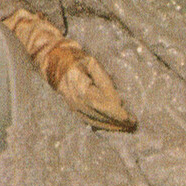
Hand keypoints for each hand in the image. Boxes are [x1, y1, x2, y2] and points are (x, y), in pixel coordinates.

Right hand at [2, 7, 135, 131]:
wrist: (52, 60)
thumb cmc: (74, 58)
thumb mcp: (91, 63)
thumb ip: (104, 81)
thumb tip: (117, 99)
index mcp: (81, 89)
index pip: (103, 106)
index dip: (117, 113)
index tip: (130, 118)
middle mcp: (76, 102)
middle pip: (100, 117)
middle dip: (118, 123)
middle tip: (133, 126)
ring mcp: (73, 107)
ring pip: (95, 121)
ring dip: (111, 126)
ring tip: (126, 128)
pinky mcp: (73, 108)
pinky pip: (89, 120)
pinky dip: (102, 125)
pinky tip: (111, 126)